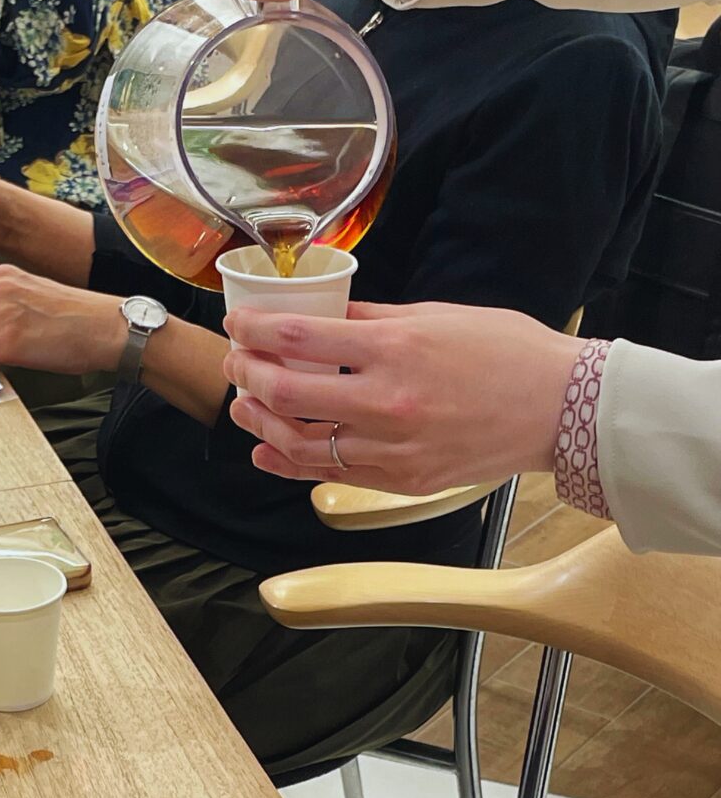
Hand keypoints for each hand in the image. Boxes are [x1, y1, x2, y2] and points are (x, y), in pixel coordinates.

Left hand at [223, 301, 583, 493]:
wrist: (561, 409)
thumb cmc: (506, 352)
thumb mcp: (434, 316)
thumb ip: (369, 321)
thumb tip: (318, 318)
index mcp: (394, 349)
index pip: (298, 338)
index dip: (253, 330)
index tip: (236, 324)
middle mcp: (386, 402)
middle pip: (285, 393)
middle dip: (246, 374)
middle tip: (236, 362)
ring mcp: (393, 448)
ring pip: (298, 442)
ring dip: (259, 422)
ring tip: (245, 405)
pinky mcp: (401, 480)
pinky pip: (330, 474)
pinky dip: (288, 464)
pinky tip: (266, 452)